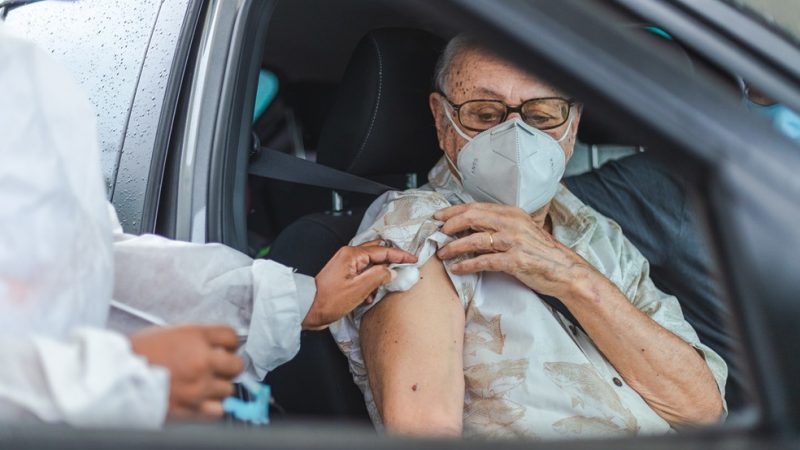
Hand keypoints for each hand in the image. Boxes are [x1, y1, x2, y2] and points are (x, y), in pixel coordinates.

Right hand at [130, 325, 243, 420]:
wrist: (114, 377)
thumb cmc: (136, 354)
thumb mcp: (168, 333)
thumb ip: (195, 338)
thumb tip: (216, 345)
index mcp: (194, 337)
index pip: (231, 336)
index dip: (230, 342)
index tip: (226, 347)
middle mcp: (201, 360)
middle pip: (237, 364)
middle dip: (229, 366)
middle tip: (220, 368)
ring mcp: (198, 386)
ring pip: (228, 388)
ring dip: (218, 387)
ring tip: (203, 386)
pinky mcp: (192, 409)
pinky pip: (218, 410)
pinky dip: (212, 407)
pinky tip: (200, 401)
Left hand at [303, 241, 417, 329]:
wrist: (308, 309)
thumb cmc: (329, 300)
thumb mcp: (358, 289)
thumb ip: (378, 277)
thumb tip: (392, 271)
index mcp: (352, 254)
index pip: (383, 251)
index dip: (400, 255)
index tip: (414, 260)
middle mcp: (349, 255)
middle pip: (377, 253)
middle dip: (390, 262)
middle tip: (403, 270)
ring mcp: (346, 265)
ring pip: (371, 265)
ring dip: (378, 277)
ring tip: (378, 291)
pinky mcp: (344, 275)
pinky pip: (363, 274)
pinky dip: (369, 284)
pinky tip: (367, 297)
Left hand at [434, 203, 598, 298]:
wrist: (564, 271)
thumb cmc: (540, 252)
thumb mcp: (521, 231)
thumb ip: (499, 227)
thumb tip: (470, 228)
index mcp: (512, 213)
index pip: (476, 207)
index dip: (454, 211)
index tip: (438, 216)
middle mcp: (512, 223)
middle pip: (472, 217)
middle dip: (450, 225)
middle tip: (437, 234)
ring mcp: (514, 242)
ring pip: (475, 239)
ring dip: (454, 247)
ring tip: (442, 253)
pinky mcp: (515, 261)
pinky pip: (484, 261)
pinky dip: (467, 265)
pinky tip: (457, 268)